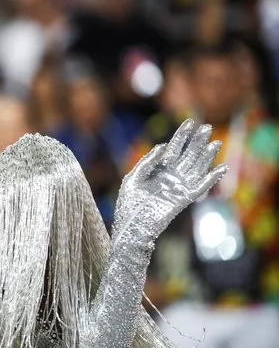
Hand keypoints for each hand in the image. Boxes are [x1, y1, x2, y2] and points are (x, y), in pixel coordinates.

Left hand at [113, 119, 226, 243]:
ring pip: (196, 168)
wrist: (131, 225)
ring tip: (215, 143)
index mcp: (157, 169)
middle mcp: (170, 176)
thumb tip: (162, 146)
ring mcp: (177, 187)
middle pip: (187, 155)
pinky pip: (200, 187)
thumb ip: (147, 162)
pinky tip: (220, 168)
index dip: (181, 135)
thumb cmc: (128, 202)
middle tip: (207, 127)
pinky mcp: (183, 199)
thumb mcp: (133, 178)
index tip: (190, 122)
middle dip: (196, 141)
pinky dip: (211, 179)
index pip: (173, 148)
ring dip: (206, 156)